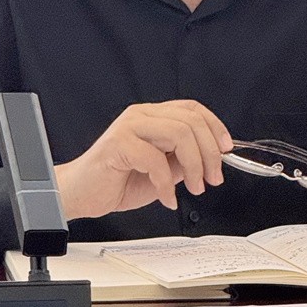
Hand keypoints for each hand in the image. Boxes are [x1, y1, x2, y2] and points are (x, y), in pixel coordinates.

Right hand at [54, 100, 231, 220]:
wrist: (80, 194)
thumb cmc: (116, 181)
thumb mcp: (161, 170)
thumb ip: (182, 160)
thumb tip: (211, 159)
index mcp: (152, 116)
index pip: (192, 108)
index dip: (215, 126)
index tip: (226, 149)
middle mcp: (141, 115)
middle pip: (190, 121)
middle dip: (210, 153)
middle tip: (212, 178)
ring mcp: (129, 127)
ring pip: (179, 134)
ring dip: (194, 166)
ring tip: (194, 188)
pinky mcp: (118, 144)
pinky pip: (155, 159)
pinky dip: (167, 184)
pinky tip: (167, 197)